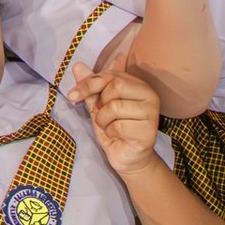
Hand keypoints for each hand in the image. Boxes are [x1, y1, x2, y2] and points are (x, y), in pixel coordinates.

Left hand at [68, 62, 161, 179]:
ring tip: (110, 128)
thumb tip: (77, 66)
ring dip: (104, 121)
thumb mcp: (98, 106)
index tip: (72, 96)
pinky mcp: (149, 131)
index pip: (110, 76)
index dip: (88, 84)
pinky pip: (120, 126)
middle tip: (102, 116)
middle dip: (100, 104)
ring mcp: (151, 113)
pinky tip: (119, 137)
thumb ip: (91, 87)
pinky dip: (111, 133)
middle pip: (115, 87)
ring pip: (115, 107)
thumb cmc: (115, 129)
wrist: (128, 158)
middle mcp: (149, 95)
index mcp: (138, 85)